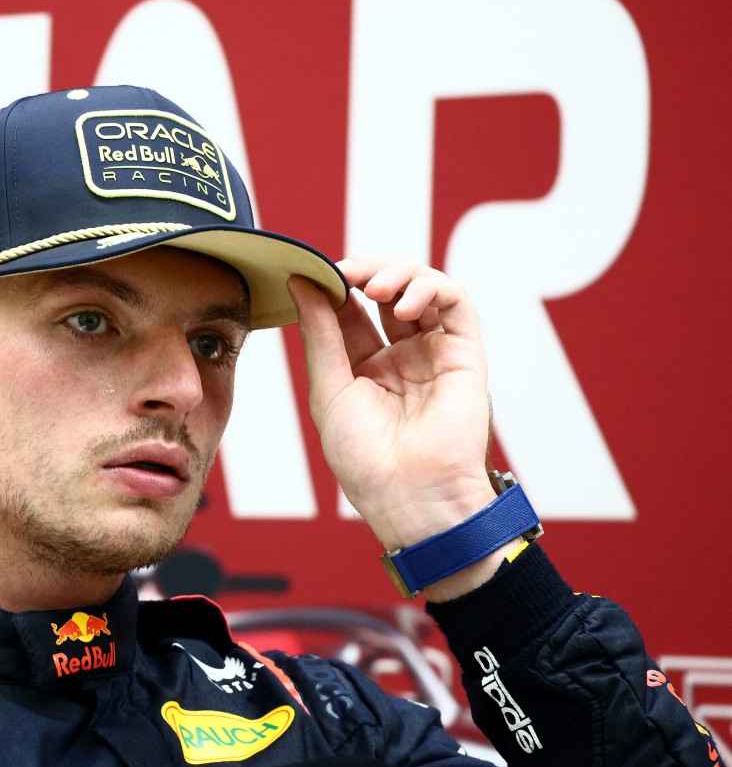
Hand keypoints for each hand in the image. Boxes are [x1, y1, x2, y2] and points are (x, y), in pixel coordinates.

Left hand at [287, 257, 497, 564]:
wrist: (410, 497)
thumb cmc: (366, 461)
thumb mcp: (329, 389)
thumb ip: (320, 333)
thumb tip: (301, 283)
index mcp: (363, 368)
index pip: (349, 309)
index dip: (335, 285)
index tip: (315, 271)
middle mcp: (400, 356)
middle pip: (386, 291)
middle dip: (366, 270)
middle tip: (346, 270)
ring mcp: (433, 352)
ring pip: (422, 287)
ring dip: (398, 273)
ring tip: (374, 287)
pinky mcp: (465, 354)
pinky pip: (457, 302)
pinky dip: (431, 288)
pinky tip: (403, 304)